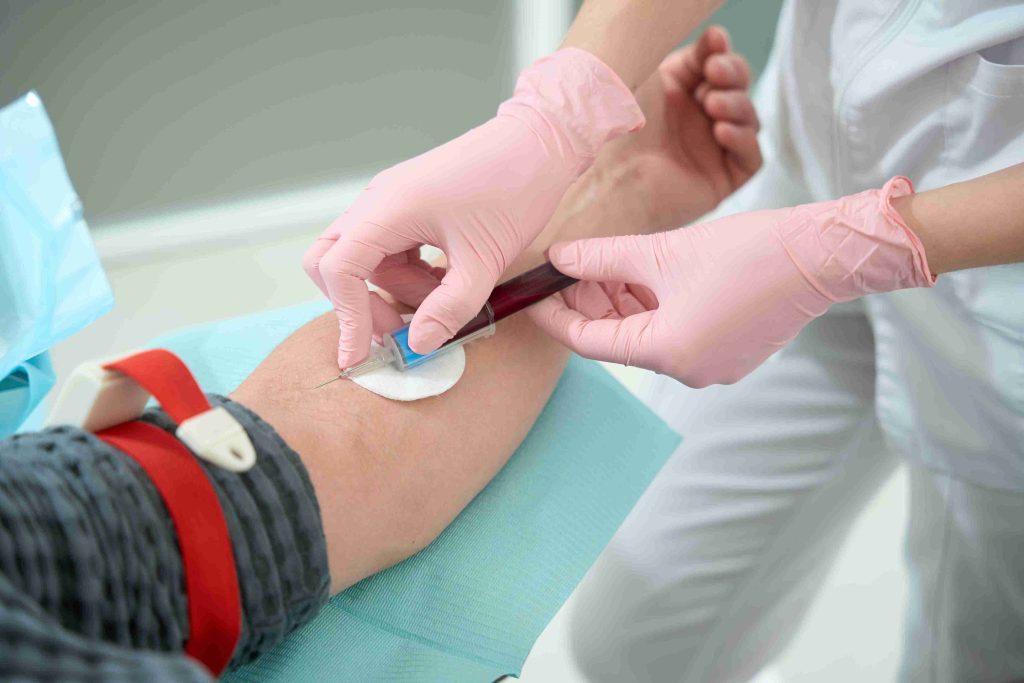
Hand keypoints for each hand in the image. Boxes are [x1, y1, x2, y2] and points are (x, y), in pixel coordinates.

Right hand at [303, 49, 643, 367]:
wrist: (538, 144)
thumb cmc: (514, 190)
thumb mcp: (484, 261)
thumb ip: (450, 307)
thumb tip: (418, 343)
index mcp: (389, 208)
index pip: (338, 269)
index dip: (345, 317)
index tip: (358, 356)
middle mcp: (378, 199)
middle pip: (332, 261)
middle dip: (359, 303)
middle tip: (398, 330)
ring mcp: (390, 198)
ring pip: (367, 259)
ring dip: (397, 289)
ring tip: (445, 297)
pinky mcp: (406, 202)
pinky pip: (388, 247)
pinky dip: (408, 272)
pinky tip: (444, 279)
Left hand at [528, 178, 934, 386]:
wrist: (821, 254)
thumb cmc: (748, 252)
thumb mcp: (662, 253)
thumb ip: (603, 258)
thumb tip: (560, 258)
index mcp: (667, 353)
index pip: (589, 341)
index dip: (555, 316)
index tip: (533, 294)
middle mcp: (687, 370)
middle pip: (617, 339)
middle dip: (588, 303)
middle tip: (567, 268)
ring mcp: (711, 366)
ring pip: (646, 334)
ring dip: (620, 302)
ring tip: (600, 265)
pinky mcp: (728, 351)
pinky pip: (674, 333)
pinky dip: (651, 307)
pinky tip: (638, 276)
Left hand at [549, 26, 760, 243]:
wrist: (610, 180)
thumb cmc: (617, 129)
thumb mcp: (648, 76)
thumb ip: (684, 54)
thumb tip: (718, 35)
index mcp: (674, 96)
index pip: (714, 66)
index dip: (720, 53)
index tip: (714, 43)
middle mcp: (693, 124)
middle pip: (737, 89)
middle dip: (733, 74)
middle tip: (714, 72)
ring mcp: (709, 153)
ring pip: (749, 119)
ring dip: (738, 105)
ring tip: (712, 104)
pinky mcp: (720, 182)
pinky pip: (751, 158)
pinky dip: (744, 139)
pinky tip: (722, 131)